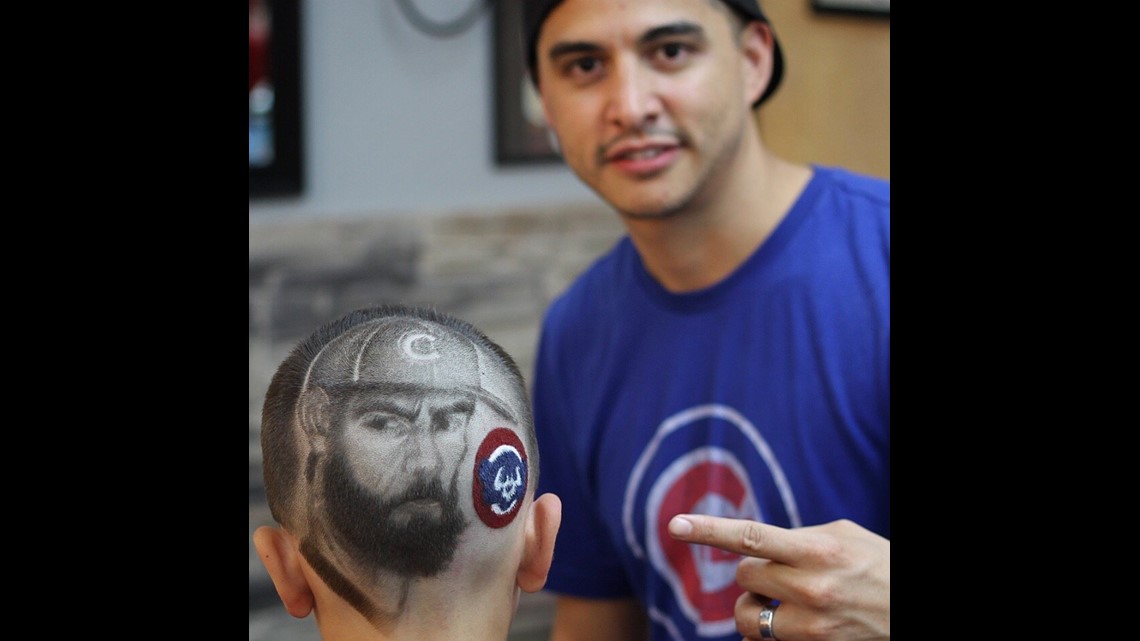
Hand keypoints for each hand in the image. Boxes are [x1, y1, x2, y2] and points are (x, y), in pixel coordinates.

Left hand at [667, 515, 888, 640]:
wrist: (911, 610)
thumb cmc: (879, 565)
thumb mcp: (844, 537)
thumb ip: (797, 538)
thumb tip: (753, 547)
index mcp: (819, 549)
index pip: (751, 537)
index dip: (709, 530)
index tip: (675, 525)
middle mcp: (813, 588)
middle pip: (744, 576)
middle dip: (752, 572)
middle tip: (777, 573)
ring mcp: (813, 626)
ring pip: (745, 615)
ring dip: (752, 606)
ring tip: (777, 601)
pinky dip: (765, 632)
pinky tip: (786, 622)